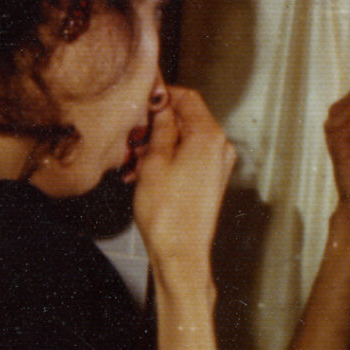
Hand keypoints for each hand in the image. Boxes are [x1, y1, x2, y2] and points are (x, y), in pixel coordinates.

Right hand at [133, 86, 236, 268]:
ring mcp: (216, 165)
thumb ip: (160, 127)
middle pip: (186, 119)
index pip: (187, 97)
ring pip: (183, 141)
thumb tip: (159, 103)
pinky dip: (165, 161)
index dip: (162, 95)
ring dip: (156, 146)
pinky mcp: (209, 181)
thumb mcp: (154, 161)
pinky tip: (143, 175)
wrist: (180, 254)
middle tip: (130, 139)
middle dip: (155, 126)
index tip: (141, 98)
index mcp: (209, 136)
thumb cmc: (168, 214)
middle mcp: (219, 147)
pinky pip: (186, 159)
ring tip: (132, 163)